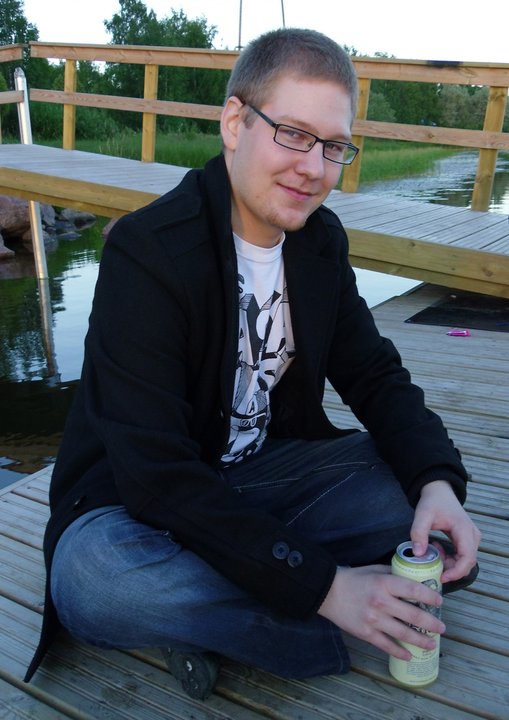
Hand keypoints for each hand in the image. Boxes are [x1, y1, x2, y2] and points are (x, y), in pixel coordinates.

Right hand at [318, 565, 443, 660]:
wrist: (328, 592)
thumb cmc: (353, 578)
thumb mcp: (374, 570)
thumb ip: (393, 574)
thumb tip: (413, 579)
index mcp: (384, 583)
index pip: (414, 590)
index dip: (430, 597)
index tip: (439, 602)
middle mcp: (381, 602)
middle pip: (413, 616)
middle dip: (431, 623)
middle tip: (442, 627)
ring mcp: (374, 620)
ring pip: (403, 634)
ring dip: (421, 640)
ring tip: (432, 643)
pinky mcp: (366, 633)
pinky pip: (387, 645)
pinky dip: (400, 652)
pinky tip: (409, 655)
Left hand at [411, 480, 480, 583]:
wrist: (439, 491)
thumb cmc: (433, 501)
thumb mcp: (422, 515)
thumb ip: (418, 533)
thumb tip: (418, 554)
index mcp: (465, 530)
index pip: (467, 558)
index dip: (456, 572)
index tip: (441, 577)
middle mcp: (473, 536)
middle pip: (467, 562)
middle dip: (450, 568)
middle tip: (432, 564)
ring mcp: (472, 538)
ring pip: (464, 560)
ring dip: (448, 562)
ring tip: (433, 551)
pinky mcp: (467, 539)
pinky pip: (461, 555)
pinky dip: (449, 557)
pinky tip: (436, 548)